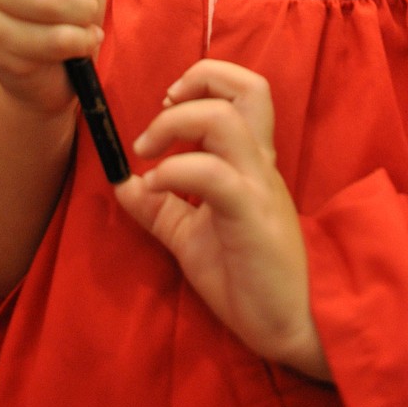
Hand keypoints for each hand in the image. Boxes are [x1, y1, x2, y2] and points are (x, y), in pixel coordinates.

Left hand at [115, 59, 329, 380]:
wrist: (285, 326)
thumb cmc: (245, 276)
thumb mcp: (191, 236)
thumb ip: (159, 207)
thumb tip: (122, 183)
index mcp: (250, 160)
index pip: (245, 90)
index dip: (205, 80)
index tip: (167, 103)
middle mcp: (259, 162)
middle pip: (247, 87)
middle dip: (196, 80)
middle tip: (161, 113)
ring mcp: (257, 185)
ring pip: (225, 120)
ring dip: (175, 123)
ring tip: (148, 152)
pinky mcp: (250, 214)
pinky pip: (213, 174)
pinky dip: (175, 170)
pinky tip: (155, 186)